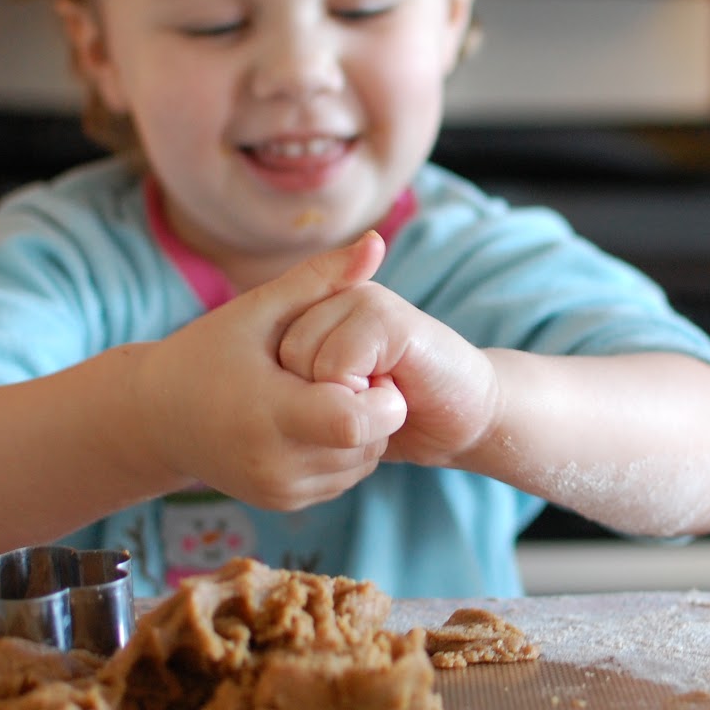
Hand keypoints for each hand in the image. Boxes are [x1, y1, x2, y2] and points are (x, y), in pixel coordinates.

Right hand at [139, 232, 406, 509]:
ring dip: (364, 429)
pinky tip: (316, 418)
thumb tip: (376, 243)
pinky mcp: (286, 503)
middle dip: (375, 406)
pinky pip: (344, 477)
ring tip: (327, 393)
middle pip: (368, 442)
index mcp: (269, 414)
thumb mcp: (259, 309)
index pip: (355, 422)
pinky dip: (344, 449)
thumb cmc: (207, 353)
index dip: (376, 395)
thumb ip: (320, 278)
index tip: (361, 366)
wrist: (156, 418)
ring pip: (363, 462)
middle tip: (348, 373)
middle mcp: (277, 463)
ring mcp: (281, 490)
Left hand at [277, 235, 499, 467]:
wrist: (466, 415)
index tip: (338, 399)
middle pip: (282, 355)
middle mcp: (340, 293)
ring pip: (304, 360)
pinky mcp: (387, 317)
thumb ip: (296, 391)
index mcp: (322, 305)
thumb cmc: (395, 412)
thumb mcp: (332, 405)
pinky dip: (359, 397)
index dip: (295, 392)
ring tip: (376, 393)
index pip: (267, 351)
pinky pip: (335, 366)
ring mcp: (365, 299)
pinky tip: (392, 392)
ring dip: (338, 399)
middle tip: (362, 396)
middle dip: (315, 395)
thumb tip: (243, 392)